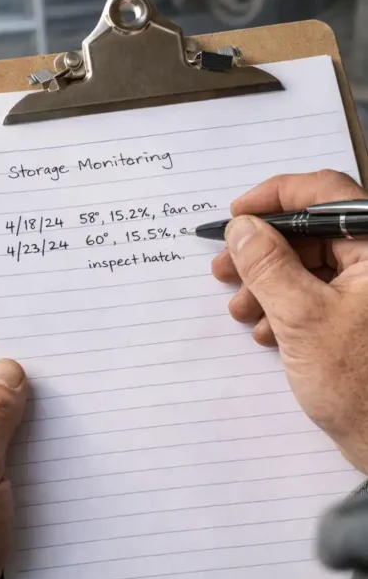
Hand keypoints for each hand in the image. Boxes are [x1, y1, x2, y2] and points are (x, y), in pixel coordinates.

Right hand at [212, 170, 367, 472]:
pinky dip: (286, 308)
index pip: (325, 194)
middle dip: (263, 251)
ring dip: (268, 284)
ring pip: (311, 267)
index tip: (237, 215)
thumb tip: (243, 228)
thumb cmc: (361, 384)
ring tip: (239, 308)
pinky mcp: (361, 320)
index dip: (274, 198)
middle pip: (314, 233)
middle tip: (224, 266)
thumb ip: (267, 265)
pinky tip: (265, 332)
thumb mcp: (301, 317)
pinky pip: (319, 297)